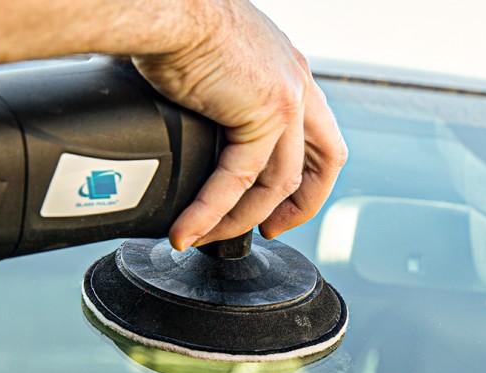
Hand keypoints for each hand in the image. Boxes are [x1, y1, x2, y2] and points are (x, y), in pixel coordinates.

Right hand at [133, 0, 346, 249]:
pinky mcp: (262, 116)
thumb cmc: (173, 22)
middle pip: (322, 163)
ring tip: (210, 236)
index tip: (278, 203)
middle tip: (269, 230)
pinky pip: (238, 180)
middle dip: (299, 205)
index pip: (319, 137)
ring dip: (241, 217)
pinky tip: (189, 229)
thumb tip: (196, 124)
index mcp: (289, 71)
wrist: (162, 7)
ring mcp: (286, 101)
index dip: (306, 179)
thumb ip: (223, 99)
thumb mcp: (216, 64)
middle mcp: (296, 84)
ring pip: (276, 182)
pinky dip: (211, 211)